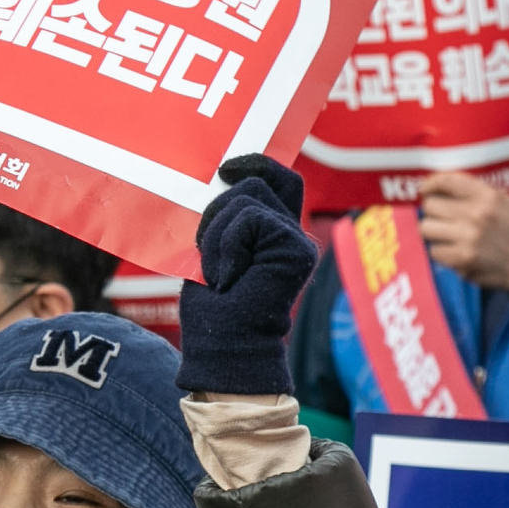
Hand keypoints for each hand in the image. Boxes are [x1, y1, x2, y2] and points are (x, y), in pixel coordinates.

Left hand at [175, 157, 315, 395]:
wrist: (223, 344)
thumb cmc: (213, 306)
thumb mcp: (213, 249)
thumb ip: (227, 217)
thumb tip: (223, 177)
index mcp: (275, 233)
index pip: (280, 180)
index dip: (258, 163)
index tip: (226, 169)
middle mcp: (291, 233)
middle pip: (256, 183)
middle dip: (219, 210)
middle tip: (211, 255)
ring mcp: (297, 240)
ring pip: (248, 198)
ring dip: (219, 232)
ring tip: (221, 272)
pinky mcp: (296, 248)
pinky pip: (250, 219)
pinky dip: (228, 244)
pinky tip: (230, 276)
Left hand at [414, 170, 508, 295]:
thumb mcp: (502, 199)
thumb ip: (474, 191)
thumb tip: (439, 188)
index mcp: (486, 195)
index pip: (446, 181)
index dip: (430, 184)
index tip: (425, 190)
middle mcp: (476, 214)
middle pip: (430, 206)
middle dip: (433, 212)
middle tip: (441, 218)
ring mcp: (468, 237)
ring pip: (426, 228)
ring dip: (434, 232)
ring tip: (446, 234)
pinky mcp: (463, 258)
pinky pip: (434, 251)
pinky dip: (441, 252)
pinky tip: (454, 251)